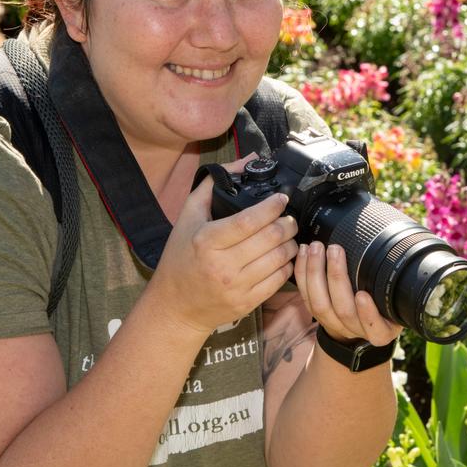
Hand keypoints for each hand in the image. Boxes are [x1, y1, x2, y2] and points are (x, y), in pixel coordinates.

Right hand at [154, 155, 298, 334]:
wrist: (175, 306)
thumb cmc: (181, 257)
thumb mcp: (189, 217)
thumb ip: (214, 185)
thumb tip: (247, 161)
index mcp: (207, 240)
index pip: (249, 220)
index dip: (272, 206)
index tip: (282, 199)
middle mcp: (223, 265)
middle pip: (271, 238)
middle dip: (288, 223)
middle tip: (289, 217)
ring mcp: (236, 286)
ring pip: (280, 258)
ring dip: (292, 243)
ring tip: (289, 235)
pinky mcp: (247, 302)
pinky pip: (279, 279)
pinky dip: (288, 264)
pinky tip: (284, 256)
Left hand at [293, 242, 401, 346]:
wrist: (364, 325)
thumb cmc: (387, 303)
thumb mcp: (399, 300)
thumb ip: (401, 282)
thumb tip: (409, 243)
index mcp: (381, 330)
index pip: (375, 327)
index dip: (368, 314)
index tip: (364, 295)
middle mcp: (356, 330)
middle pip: (342, 310)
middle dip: (336, 278)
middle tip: (334, 249)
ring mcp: (334, 324)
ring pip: (320, 305)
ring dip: (315, 273)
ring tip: (316, 247)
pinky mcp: (316, 315)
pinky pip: (305, 298)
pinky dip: (302, 275)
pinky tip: (303, 254)